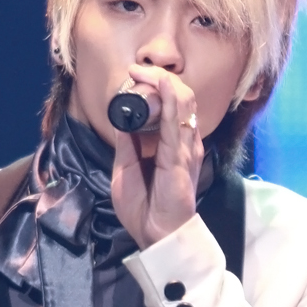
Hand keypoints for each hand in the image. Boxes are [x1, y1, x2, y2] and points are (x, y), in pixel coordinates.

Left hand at [110, 66, 203, 249]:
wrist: (155, 235)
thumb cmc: (144, 207)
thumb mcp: (125, 168)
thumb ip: (127, 142)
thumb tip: (122, 116)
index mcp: (170, 145)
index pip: (170, 104)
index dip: (154, 86)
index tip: (134, 76)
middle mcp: (182, 142)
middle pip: (180, 96)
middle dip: (159, 78)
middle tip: (137, 71)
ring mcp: (184, 148)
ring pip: (184, 102)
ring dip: (163, 82)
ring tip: (143, 73)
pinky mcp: (181, 157)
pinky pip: (178, 121)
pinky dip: (171, 99)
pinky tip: (162, 85)